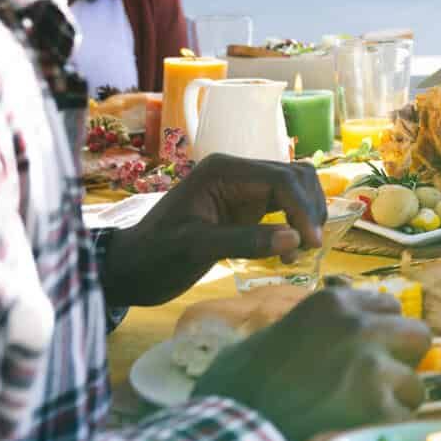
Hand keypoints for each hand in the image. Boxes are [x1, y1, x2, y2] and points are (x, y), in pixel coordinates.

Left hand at [100, 154, 326, 307]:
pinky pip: (283, 205)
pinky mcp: (245, 206)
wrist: (130, 269)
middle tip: (310, 246)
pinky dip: (294, 224)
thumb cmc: (155, 256)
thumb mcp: (195, 249)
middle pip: (294, 176)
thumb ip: (245, 241)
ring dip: (306, 215)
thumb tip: (295, 240)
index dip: (302, 208)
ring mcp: (242, 188)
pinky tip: (288, 251)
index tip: (310, 243)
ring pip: (294, 188)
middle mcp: (236, 172)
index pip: (280, 179)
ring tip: (300, 250)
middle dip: (308, 208)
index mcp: (222, 171)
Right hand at [193, 287, 429, 440]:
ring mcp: (374, 369)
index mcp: (332, 305)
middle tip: (378, 383)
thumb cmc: (234, 388)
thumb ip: (307, 329)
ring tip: (362, 417)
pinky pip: (404, 420)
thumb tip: (322, 333)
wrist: (230, 434)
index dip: (381, 331)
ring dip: (395, 402)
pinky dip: (386, 433)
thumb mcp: (266, 339)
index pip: (389, 306)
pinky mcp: (380, 411)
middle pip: (416, 336)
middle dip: (401, 360)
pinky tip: (358, 438)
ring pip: (415, 384)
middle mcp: (361, 329)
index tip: (370, 351)